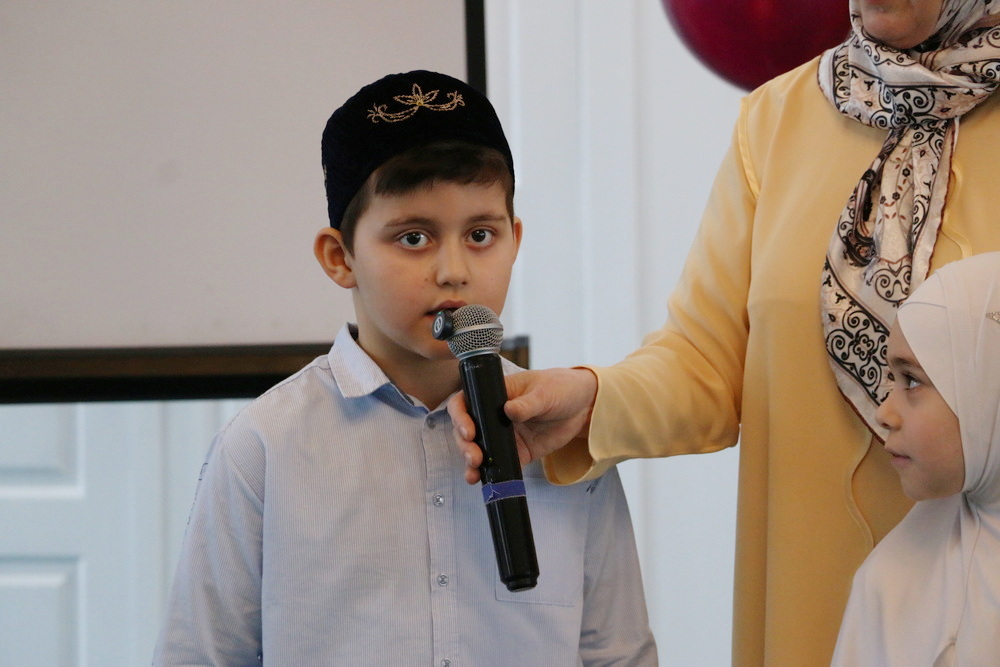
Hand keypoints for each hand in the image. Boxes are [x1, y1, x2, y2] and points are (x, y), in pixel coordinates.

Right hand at [447, 367, 597, 483]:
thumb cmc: (560, 388)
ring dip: (472, 462)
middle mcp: (494, 415)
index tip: (469, 431)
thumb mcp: (545, 392)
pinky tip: (485, 480)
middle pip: (467, 430)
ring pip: (480, 449)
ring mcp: (505, 435)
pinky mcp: (518, 452)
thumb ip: (527, 404)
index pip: (466, 402)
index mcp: (495, 394)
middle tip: (474, 456)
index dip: (460, 416)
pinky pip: (500, 464)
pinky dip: (491, 473)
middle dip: (464, 445)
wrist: (583, 406)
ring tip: (474, 473)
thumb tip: (509, 410)